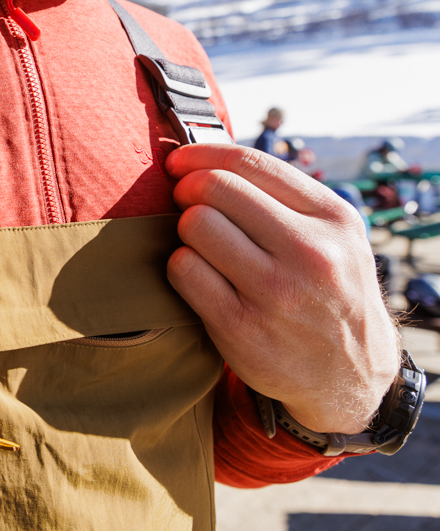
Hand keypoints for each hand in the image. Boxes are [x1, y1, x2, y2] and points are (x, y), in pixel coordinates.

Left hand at [165, 144, 398, 434]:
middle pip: (213, 189)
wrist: (351, 376)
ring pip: (194, 225)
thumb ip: (283, 197)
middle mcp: (310, 252)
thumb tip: (207, 156)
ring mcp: (275, 292)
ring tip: (202, 246)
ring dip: (185, 231)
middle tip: (186, 204)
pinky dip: (179, 266)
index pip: (250, 164)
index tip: (179, 162)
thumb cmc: (328, 291)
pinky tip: (198, 276)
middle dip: (188, 191)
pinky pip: (183, 270)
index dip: (201, 154)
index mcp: (332, 218)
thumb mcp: (334, 236)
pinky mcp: (240, 327)